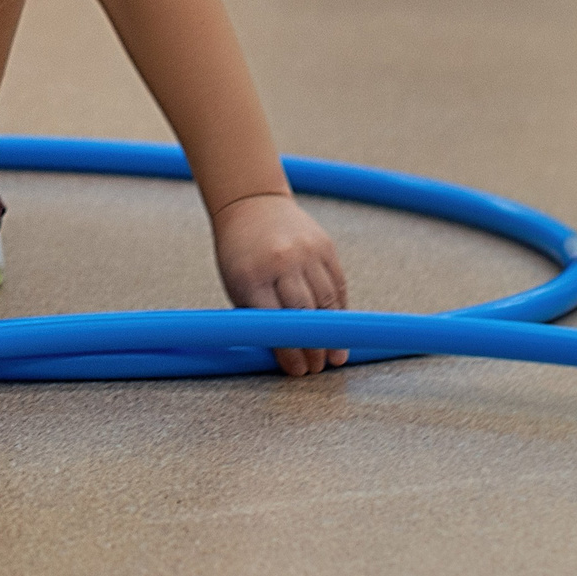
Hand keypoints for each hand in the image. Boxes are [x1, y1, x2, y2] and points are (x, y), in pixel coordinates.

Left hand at [212, 192, 349, 376]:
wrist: (252, 204)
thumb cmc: (239, 254)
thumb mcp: (237, 286)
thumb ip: (259, 317)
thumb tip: (285, 356)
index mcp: (251, 277)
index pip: (276, 324)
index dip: (290, 352)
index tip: (298, 371)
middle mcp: (281, 263)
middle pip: (306, 315)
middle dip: (314, 348)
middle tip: (318, 369)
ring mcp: (306, 252)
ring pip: (327, 302)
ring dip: (333, 333)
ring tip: (333, 356)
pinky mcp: (325, 246)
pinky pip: (338, 285)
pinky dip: (339, 309)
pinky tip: (338, 327)